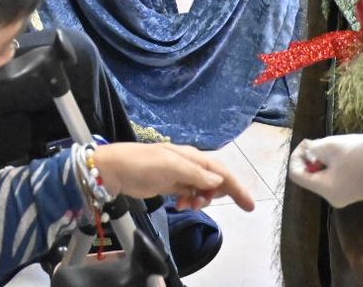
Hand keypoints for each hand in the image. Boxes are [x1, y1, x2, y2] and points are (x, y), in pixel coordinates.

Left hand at [92, 143, 253, 211]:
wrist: (113, 170)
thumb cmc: (142, 164)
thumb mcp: (171, 167)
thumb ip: (196, 173)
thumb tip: (219, 178)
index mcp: (192, 156)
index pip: (221, 171)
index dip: (237, 187)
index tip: (249, 205)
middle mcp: (189, 164)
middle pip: (214, 179)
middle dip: (215, 194)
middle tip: (201, 205)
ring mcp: (179, 174)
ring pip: (202, 189)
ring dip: (200, 199)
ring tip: (186, 206)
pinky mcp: (169, 184)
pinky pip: (189, 193)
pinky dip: (189, 201)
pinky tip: (179, 205)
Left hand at [288, 131, 362, 207]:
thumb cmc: (358, 153)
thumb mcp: (330, 146)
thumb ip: (312, 149)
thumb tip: (307, 151)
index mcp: (325, 190)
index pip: (296, 176)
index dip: (296, 157)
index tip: (306, 142)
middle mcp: (333, 198)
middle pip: (310, 178)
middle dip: (310, 159)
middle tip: (316, 142)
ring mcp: (346, 197)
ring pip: (323, 178)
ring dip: (322, 162)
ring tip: (330, 147)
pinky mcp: (356, 192)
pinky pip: (336, 180)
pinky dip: (333, 167)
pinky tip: (341, 155)